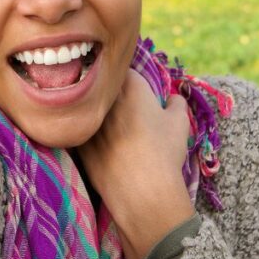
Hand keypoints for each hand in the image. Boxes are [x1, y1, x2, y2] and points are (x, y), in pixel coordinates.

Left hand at [78, 70, 194, 258]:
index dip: (125, 75)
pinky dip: (83, 131)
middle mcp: (106, 99)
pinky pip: (78, 129)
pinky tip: (95, 141)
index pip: (122, 68)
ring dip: (94, 109)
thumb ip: (177, 102)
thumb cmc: (164, 152)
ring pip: (85, 105)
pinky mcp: (78, 142)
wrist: (142, 190)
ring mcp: (89, 120)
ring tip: (108, 123)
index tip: (130, 84)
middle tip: (119, 102)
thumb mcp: (180, 122)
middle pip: (101, 84)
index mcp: (131, 86)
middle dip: (108, 89)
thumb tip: (173, 97)